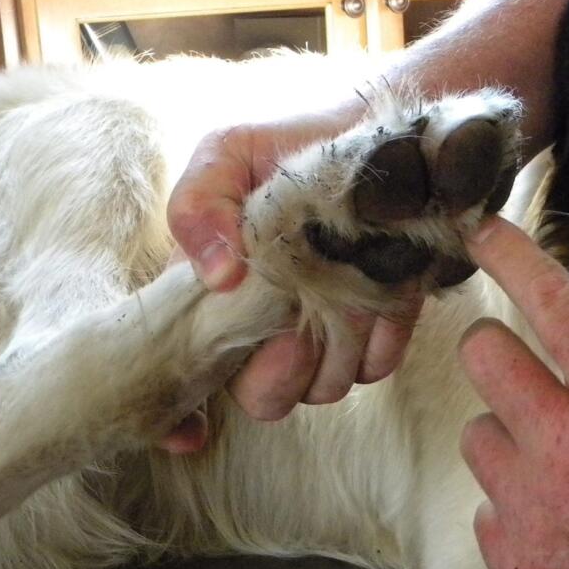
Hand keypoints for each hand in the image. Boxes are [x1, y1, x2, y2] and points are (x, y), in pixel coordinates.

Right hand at [161, 103, 423, 443]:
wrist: (387, 135)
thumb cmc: (297, 143)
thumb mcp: (230, 153)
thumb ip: (199, 204)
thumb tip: (217, 275)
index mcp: (219, 298)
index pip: (189, 378)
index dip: (181, 418)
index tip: (192, 432)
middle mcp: (269, 329)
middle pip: (263, 399)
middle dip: (278, 368)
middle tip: (295, 311)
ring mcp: (329, 333)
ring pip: (324, 388)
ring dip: (335, 342)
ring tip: (346, 279)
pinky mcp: (384, 328)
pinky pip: (377, 364)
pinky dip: (380, 331)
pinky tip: (385, 284)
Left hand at [458, 218, 568, 568]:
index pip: (553, 306)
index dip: (513, 256)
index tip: (483, 230)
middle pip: (484, 358)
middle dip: (501, 348)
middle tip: (529, 365)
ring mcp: (538, 518)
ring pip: (477, 435)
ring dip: (512, 433)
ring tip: (564, 461)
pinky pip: (487, 506)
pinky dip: (517, 501)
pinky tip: (567, 518)